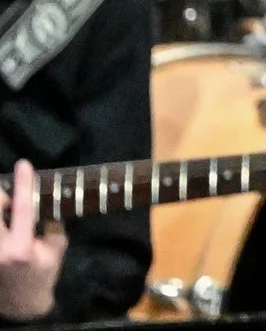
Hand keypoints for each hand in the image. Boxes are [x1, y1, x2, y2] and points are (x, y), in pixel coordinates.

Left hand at [0, 161, 64, 321]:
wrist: (20, 304)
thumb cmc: (42, 275)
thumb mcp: (57, 249)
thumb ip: (51, 224)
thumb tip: (43, 203)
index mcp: (21, 248)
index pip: (22, 209)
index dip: (23, 184)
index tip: (24, 164)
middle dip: (0, 197)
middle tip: (8, 197)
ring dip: (0, 210)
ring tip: (7, 212)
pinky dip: (0, 222)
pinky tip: (7, 226)